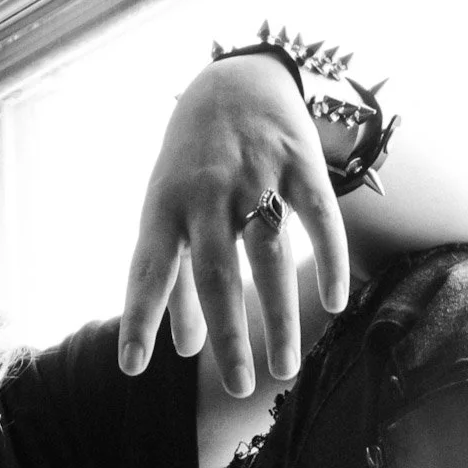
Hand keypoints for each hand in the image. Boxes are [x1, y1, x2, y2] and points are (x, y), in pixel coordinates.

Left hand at [119, 54, 350, 397]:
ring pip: (268, 257)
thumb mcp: (171, 213)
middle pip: (216, 275)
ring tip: (285, 370)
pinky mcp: (299, 161)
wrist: (235, 79)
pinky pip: (318, 217)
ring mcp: (254, 175)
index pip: (147, 270)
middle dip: (228, 336)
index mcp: (164, 208)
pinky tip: (334, 304)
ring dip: (279, 318)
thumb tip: (183, 351)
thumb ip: (175, 282)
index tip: (133, 368)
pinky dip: (328, 260)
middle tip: (239, 388)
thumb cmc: (194, 167)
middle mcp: (206, 193)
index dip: (139, 318)